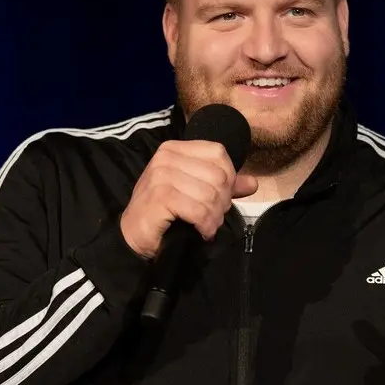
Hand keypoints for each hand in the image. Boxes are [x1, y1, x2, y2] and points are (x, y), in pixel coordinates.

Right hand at [120, 140, 257, 258]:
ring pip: (210, 194)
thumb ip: (223, 186)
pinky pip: (199, 210)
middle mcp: (167, 157)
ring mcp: (161, 175)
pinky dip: (206, 225)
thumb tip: (253, 183)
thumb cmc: (162, 213)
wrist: (132, 236)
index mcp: (175, 149)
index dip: (228, 177)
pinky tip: (201, 232)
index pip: (218, 153)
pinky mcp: (160, 197)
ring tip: (207, 226)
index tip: (220, 197)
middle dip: (222, 201)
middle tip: (212, 216)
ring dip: (214, 217)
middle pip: (218, 175)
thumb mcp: (193, 192)